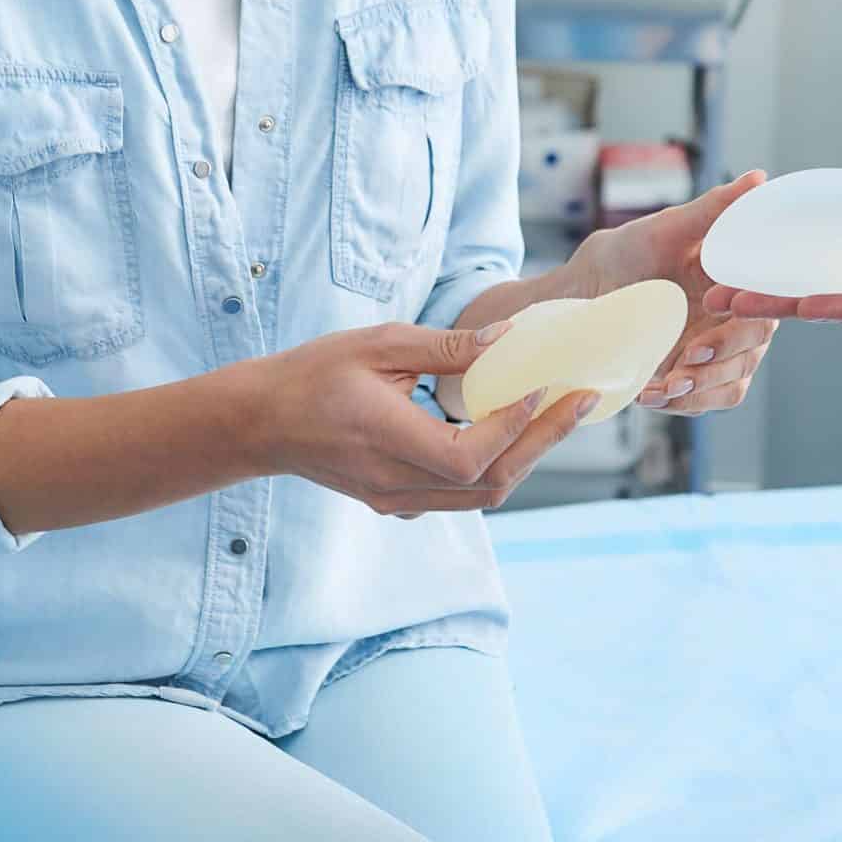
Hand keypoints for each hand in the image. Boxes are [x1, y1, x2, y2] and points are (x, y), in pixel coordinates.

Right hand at [258, 321, 591, 516]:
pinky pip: (460, 495)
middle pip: (489, 484)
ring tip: (557, 414)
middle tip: (580, 400)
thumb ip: (445, 346)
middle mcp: (395, 484)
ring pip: (480, 496)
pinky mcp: (396, 502)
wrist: (261, 422)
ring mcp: (396, 500)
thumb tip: (508, 339)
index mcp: (387, 441)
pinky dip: (494, 466)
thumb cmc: (312, 374)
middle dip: (542, 442)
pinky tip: (512, 432)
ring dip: (524, 457)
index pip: (470, 455)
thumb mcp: (377, 344)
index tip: (542, 384)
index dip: (514, 426)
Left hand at [571, 171, 780, 414]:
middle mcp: (730, 316)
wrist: (577, 297)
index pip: (765, 298)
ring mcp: (712, 351)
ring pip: (734, 379)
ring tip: (668, 384)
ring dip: (704, 386)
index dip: (748, 309)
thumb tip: (759, 178)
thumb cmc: (620, 254)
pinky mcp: (690, 379)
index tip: (714, 304)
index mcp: (733, 280)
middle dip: (724, 354)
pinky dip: (686, 403)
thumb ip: (713, 210)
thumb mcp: (664, 229)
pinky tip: (654, 394)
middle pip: (755, 344)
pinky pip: (708, 401)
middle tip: (689, 354)